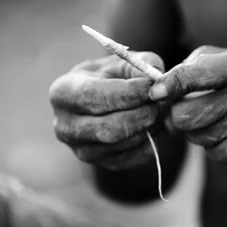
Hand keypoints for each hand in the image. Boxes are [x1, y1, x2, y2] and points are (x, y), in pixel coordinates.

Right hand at [49, 52, 165, 171]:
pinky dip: (151, 142)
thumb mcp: (124, 61)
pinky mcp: (102, 164)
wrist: (108, 102)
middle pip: (108, 128)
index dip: (127, 93)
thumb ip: (140, 66)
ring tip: (160, 110)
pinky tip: (155, 126)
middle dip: (142, 114)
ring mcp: (81, 150)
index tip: (152, 86)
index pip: (93, 97)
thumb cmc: (114, 76)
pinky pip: (133, 157)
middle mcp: (65, 126)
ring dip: (149, 127)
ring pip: (124, 144)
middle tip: (163, 102)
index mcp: (63, 93)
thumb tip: (155, 83)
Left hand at [148, 46, 226, 181]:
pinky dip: (216, 144)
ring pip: (192, 135)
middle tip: (195, 106)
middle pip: (182, 115)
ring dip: (200, 128)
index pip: (192, 75)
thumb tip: (167, 82)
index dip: (169, 84)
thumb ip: (208, 63)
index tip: (157, 90)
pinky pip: (209, 151)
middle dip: (181, 112)